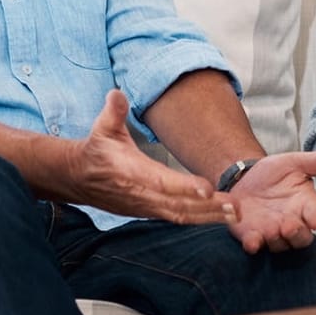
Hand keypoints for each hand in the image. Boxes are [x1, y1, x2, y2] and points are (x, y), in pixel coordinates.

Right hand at [68, 91, 235, 223]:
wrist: (79, 178)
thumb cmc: (97, 150)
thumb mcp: (102, 128)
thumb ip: (113, 112)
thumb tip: (117, 95)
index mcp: (130, 172)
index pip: (160, 181)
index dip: (184, 186)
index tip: (208, 189)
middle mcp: (140, 193)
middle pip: (178, 204)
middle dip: (208, 207)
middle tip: (236, 206)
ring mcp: (146, 206)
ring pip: (181, 215)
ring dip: (210, 216)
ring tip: (235, 214)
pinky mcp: (150, 212)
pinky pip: (178, 218)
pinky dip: (201, 219)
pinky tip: (221, 217)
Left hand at [224, 146, 315, 252]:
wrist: (243, 179)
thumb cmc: (274, 173)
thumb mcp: (297, 162)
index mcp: (306, 205)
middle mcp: (292, 222)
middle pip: (302, 239)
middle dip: (297, 234)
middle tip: (288, 225)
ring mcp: (272, 232)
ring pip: (280, 245)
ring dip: (275, 240)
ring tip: (269, 229)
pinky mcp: (252, 236)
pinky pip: (255, 246)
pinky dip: (253, 245)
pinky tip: (251, 241)